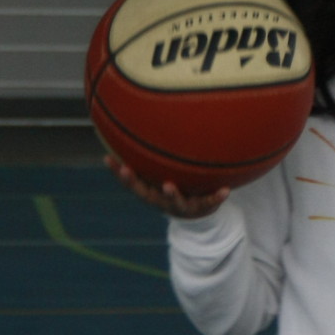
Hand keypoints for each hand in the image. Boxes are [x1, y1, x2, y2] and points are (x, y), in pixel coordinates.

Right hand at [104, 154, 229, 218]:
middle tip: (128, 169)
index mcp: (151, 192)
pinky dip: (217, 197)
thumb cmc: (174, 185)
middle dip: (135, 181)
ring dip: (171, 193)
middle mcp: (162, 201)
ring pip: (176, 202)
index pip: (131, 182)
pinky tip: (226, 190)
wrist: (197, 212)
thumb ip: (152, 155)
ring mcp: (182, 206)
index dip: (118, 172)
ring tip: (168, 185)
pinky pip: (209, 202)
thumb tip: (135, 122)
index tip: (107, 158)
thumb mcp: (162, 173)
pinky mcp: (202, 208)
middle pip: (145, 193)